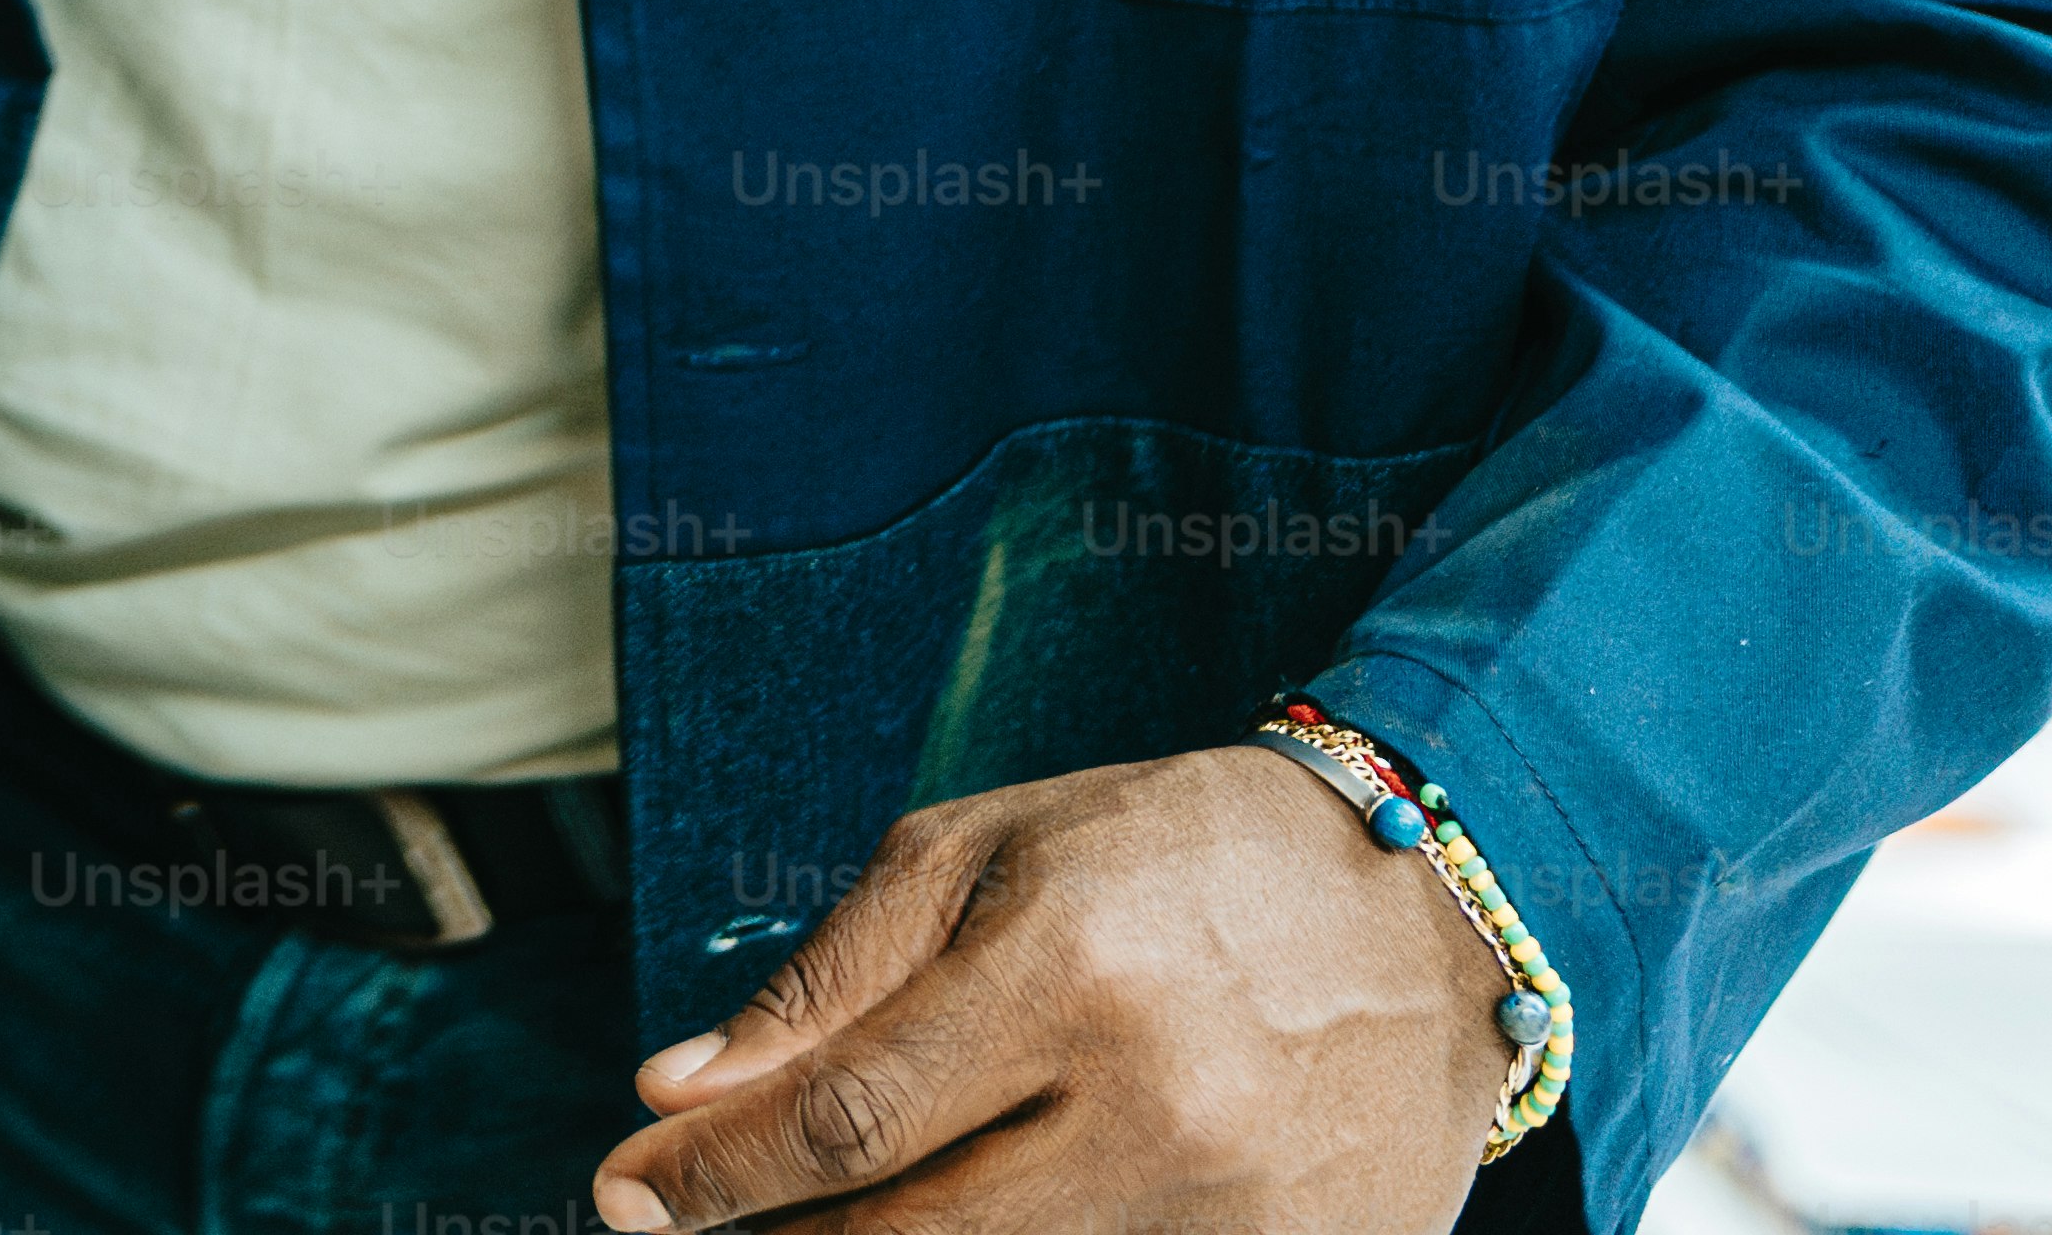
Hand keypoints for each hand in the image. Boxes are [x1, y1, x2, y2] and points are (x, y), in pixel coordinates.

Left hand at [589, 741, 1514, 1230]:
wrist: (1425, 910)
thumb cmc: (1172, 854)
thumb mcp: (980, 855)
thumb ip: (824, 980)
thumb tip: (674, 1091)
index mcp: (1069, 972)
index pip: (844, 1122)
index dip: (714, 1176)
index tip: (626, 1192)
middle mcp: (1159, 1112)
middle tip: (693, 1225)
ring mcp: (1240, 1219)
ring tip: (825, 1219)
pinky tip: (976, 1216)